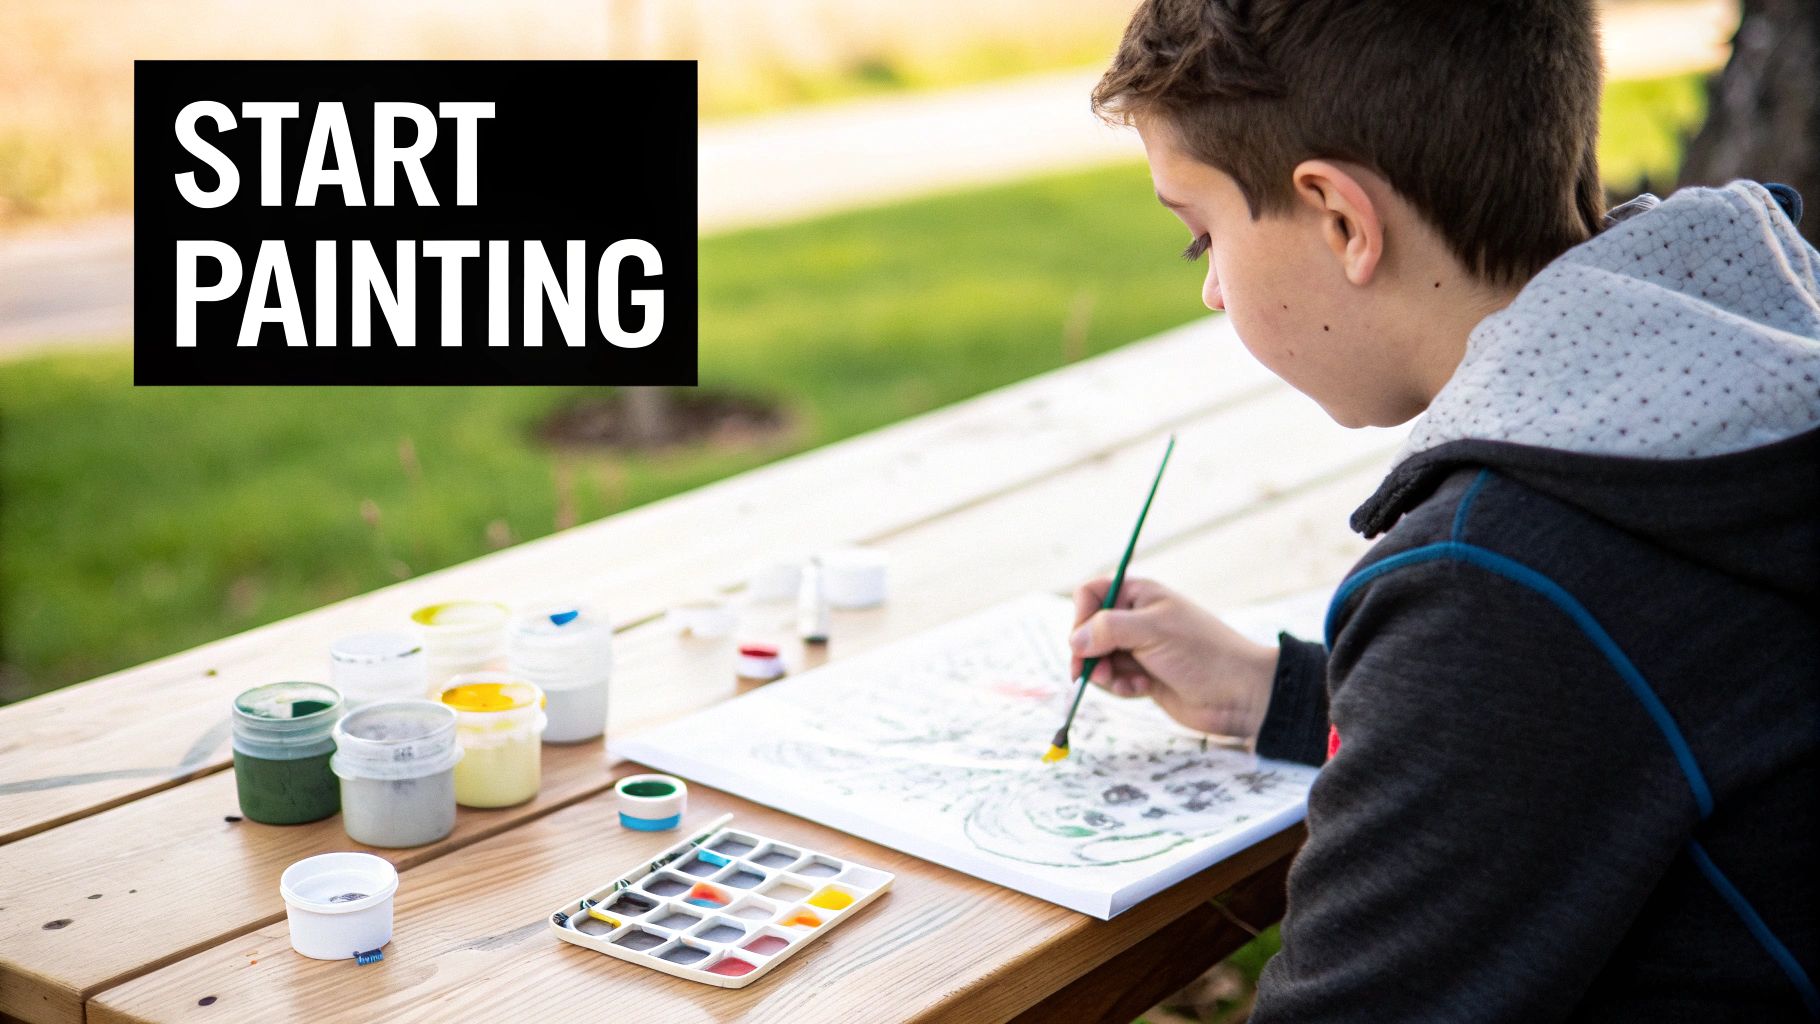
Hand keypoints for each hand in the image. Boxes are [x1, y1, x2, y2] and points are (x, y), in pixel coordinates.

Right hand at [1069, 576, 1279, 739]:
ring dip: (1105, 674)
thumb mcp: (1153, 631)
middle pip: (1089, 630)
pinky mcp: (1143, 676)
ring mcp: (1140, 649)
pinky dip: (1120, 687)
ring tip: (1128, 682)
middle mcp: (1136, 619)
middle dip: (1088, 652)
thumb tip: (1074, 641)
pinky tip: (1142, 689)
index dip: (1080, 615)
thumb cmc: (1203, 654)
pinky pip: (1114, 680)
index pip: (1091, 593)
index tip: (1082, 641)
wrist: (1240, 694)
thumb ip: (1108, 629)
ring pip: (1098, 658)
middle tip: (1092, 672)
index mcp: (1140, 595)